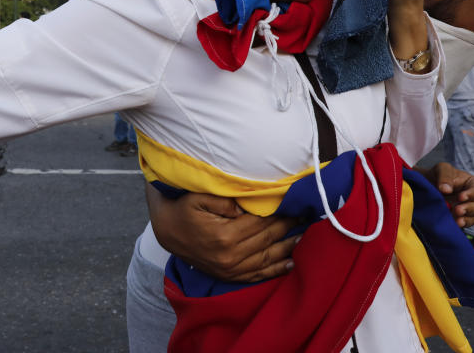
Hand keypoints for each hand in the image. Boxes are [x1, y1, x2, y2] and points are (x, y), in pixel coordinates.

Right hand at [146, 185, 299, 282]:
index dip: (280, 214)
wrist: (168, 232)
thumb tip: (248, 207)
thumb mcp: (199, 198)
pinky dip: (275, 270)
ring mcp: (230, 269)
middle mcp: (230, 256)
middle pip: (267, 240)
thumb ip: (224, 201)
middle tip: (305, 217)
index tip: (295, 205)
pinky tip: (289, 263)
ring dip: (287, 248)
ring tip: (303, 237)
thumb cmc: (184, 210)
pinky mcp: (229, 276)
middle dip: (287, 227)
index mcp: (224, 235)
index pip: (261, 223)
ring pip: (266, 259)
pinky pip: (257, 275)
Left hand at [415, 162, 473, 227]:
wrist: (428, 186)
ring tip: (457, 221)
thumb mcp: (442, 169)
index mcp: (473, 183)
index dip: (473, 194)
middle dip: (470, 208)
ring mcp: (470, 209)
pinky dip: (462, 224)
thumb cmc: (439, 175)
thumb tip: (446, 189)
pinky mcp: (462, 218)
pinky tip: (455, 225)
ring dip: (467, 219)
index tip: (461, 197)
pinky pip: (466, 223)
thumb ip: (445, 177)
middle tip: (458, 210)